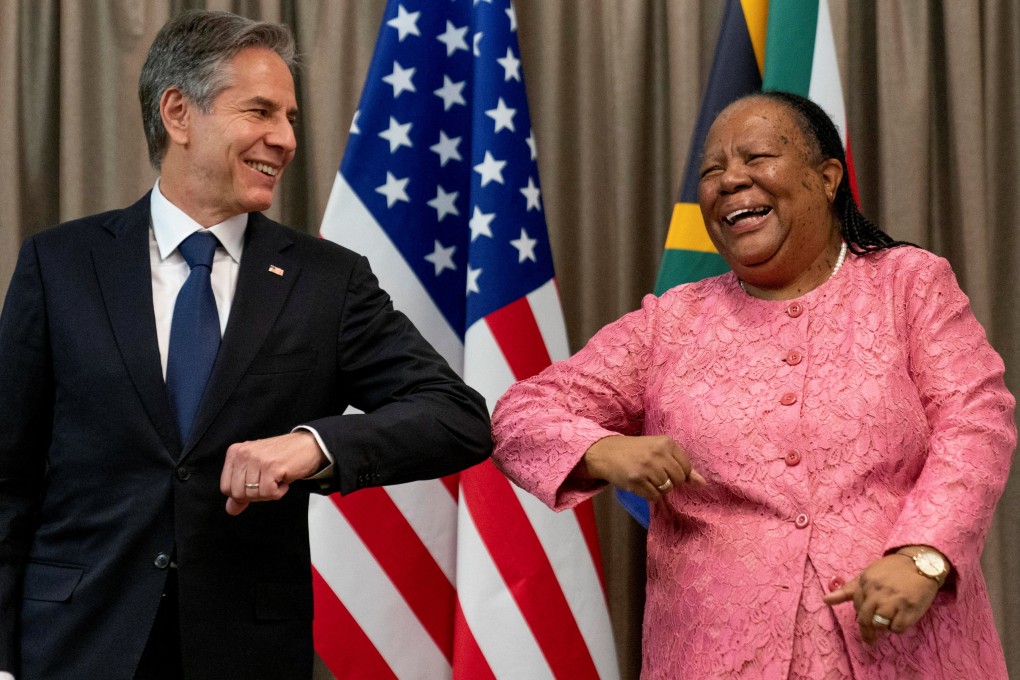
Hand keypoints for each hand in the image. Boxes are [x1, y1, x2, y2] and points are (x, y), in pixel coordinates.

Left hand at [219, 431, 326, 515]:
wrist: (308, 445)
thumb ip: (241, 489)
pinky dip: (279, 492)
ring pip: (253, 495)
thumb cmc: (282, 457)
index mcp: (235, 453)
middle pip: (238, 494)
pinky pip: (268, 493)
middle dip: (256, 494)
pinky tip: (283, 479)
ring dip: (269, 493)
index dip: (243, 493)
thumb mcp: (256, 470)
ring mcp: (257, 459)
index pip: (226, 487)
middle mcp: (243, 453)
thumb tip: (231, 509)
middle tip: (269, 482)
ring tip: (277, 478)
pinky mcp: (271, 466)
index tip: (257, 484)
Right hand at [582, 434, 705, 500]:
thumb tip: (703, 484)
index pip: (686, 467)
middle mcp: (658, 454)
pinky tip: (640, 483)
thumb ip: (682, 465)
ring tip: (646, 478)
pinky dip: (648, 493)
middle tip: (654, 473)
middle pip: (678, 480)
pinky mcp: (637, 480)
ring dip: (658, 488)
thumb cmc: (635, 451)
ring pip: (666, 489)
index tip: (665, 468)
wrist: (606, 453)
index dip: (679, 473)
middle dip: (669, 481)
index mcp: (666, 443)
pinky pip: (654, 496)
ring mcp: (647, 467)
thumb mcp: (659, 451)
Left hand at [823, 552, 939, 644]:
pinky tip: (901, 618)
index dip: (861, 614)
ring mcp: (894, 600)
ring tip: (889, 620)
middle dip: (867, 631)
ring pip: (879, 625)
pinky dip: (897, 627)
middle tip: (870, 638)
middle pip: (865, 620)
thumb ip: (847, 590)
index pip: (856, 607)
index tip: (867, 618)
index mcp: (865, 582)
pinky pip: (897, 628)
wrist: (921, 563)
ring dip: (883, 627)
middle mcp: (878, 591)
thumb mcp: (867, 574)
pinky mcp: (909, 608)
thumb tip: (825, 600)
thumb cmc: (892, 570)